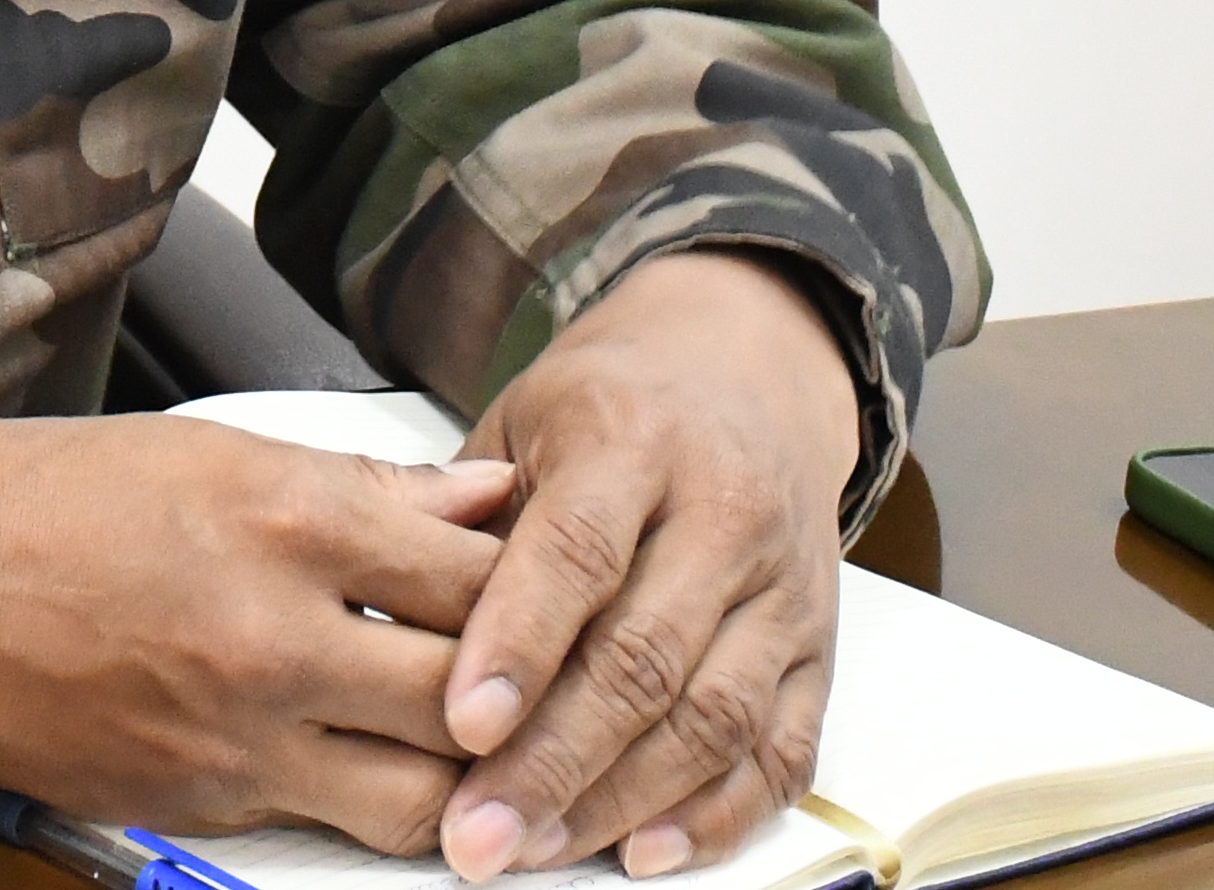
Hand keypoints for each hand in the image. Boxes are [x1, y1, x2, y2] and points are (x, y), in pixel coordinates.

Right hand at [0, 409, 519, 845]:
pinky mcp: (195, 808)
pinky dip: (370, 799)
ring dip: (474, 778)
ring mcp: (234, 739)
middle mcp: (271, 637)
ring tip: (500, 753)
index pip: (481, 569)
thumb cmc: (18, 499)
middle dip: (534, 694)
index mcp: (282, 516)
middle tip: (565, 679)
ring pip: (424, 797)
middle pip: (477, 697)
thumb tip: (479, 494)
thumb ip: (361, 485)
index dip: (540, 576)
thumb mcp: (201, 448)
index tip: (564, 571)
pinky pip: (324, 822)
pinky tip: (383, 764)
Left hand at [436, 248, 864, 879]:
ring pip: (713, 716)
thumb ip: (467, 516)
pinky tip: (647, 850)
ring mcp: (781, 587)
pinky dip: (719, 816)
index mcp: (634, 439)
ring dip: (622, 800)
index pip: (578, 551)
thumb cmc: (611, 409)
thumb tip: (395, 626)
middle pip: (644, 655)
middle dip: (555, 759)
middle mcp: (724, 511)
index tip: (460, 723)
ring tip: (538, 850)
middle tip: (478, 834)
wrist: (748, 371)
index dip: (519, 643)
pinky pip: (781, 750)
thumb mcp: (524, 419)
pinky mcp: (817, 649)